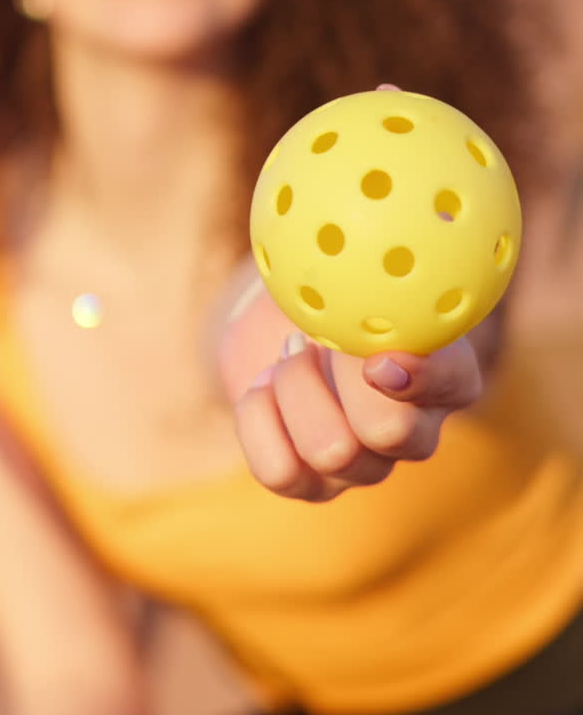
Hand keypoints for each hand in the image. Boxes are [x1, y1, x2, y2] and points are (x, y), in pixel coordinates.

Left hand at [218, 276, 481, 501]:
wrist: (277, 326)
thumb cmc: (330, 288)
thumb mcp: (349, 267)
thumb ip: (363, 260)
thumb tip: (358, 228)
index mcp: (447, 375)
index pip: (455, 384)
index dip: (421, 376)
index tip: (376, 356)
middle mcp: (415, 431)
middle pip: (393, 433)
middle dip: (340, 379)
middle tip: (309, 337)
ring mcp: (363, 467)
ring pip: (333, 454)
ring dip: (295, 392)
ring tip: (285, 355)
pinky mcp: (310, 486)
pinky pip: (279, 472)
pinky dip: (258, 421)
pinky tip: (260, 385)